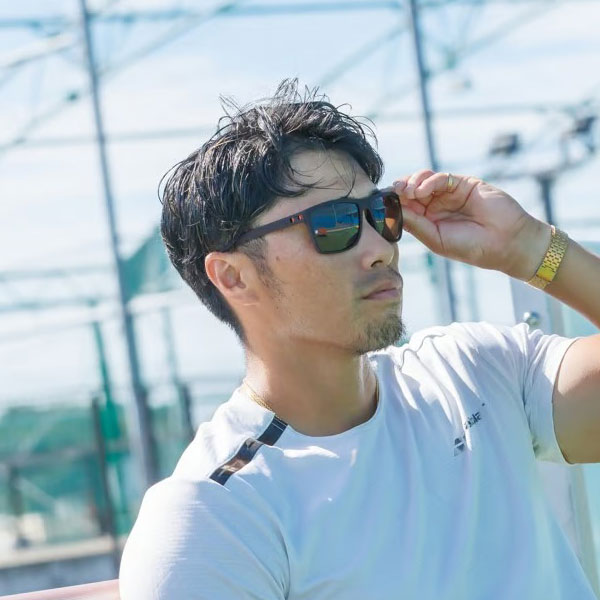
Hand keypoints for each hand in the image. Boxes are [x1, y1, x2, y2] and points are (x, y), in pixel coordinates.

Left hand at [393, 170, 550, 279]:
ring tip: (409, 191)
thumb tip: (393, 212)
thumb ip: (416, 224)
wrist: (506, 242)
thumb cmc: (471, 247)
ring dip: (412, 182)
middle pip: (411, 191)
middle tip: (392, 192)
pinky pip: (441, 178)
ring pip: (423, 180)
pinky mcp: (463, 184)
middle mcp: (437, 206)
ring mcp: (450, 194)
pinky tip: (423, 190)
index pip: (405, 208)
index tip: (381, 202)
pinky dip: (429, 181)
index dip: (393, 203)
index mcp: (428, 221)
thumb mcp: (436, 239)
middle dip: (399, 189)